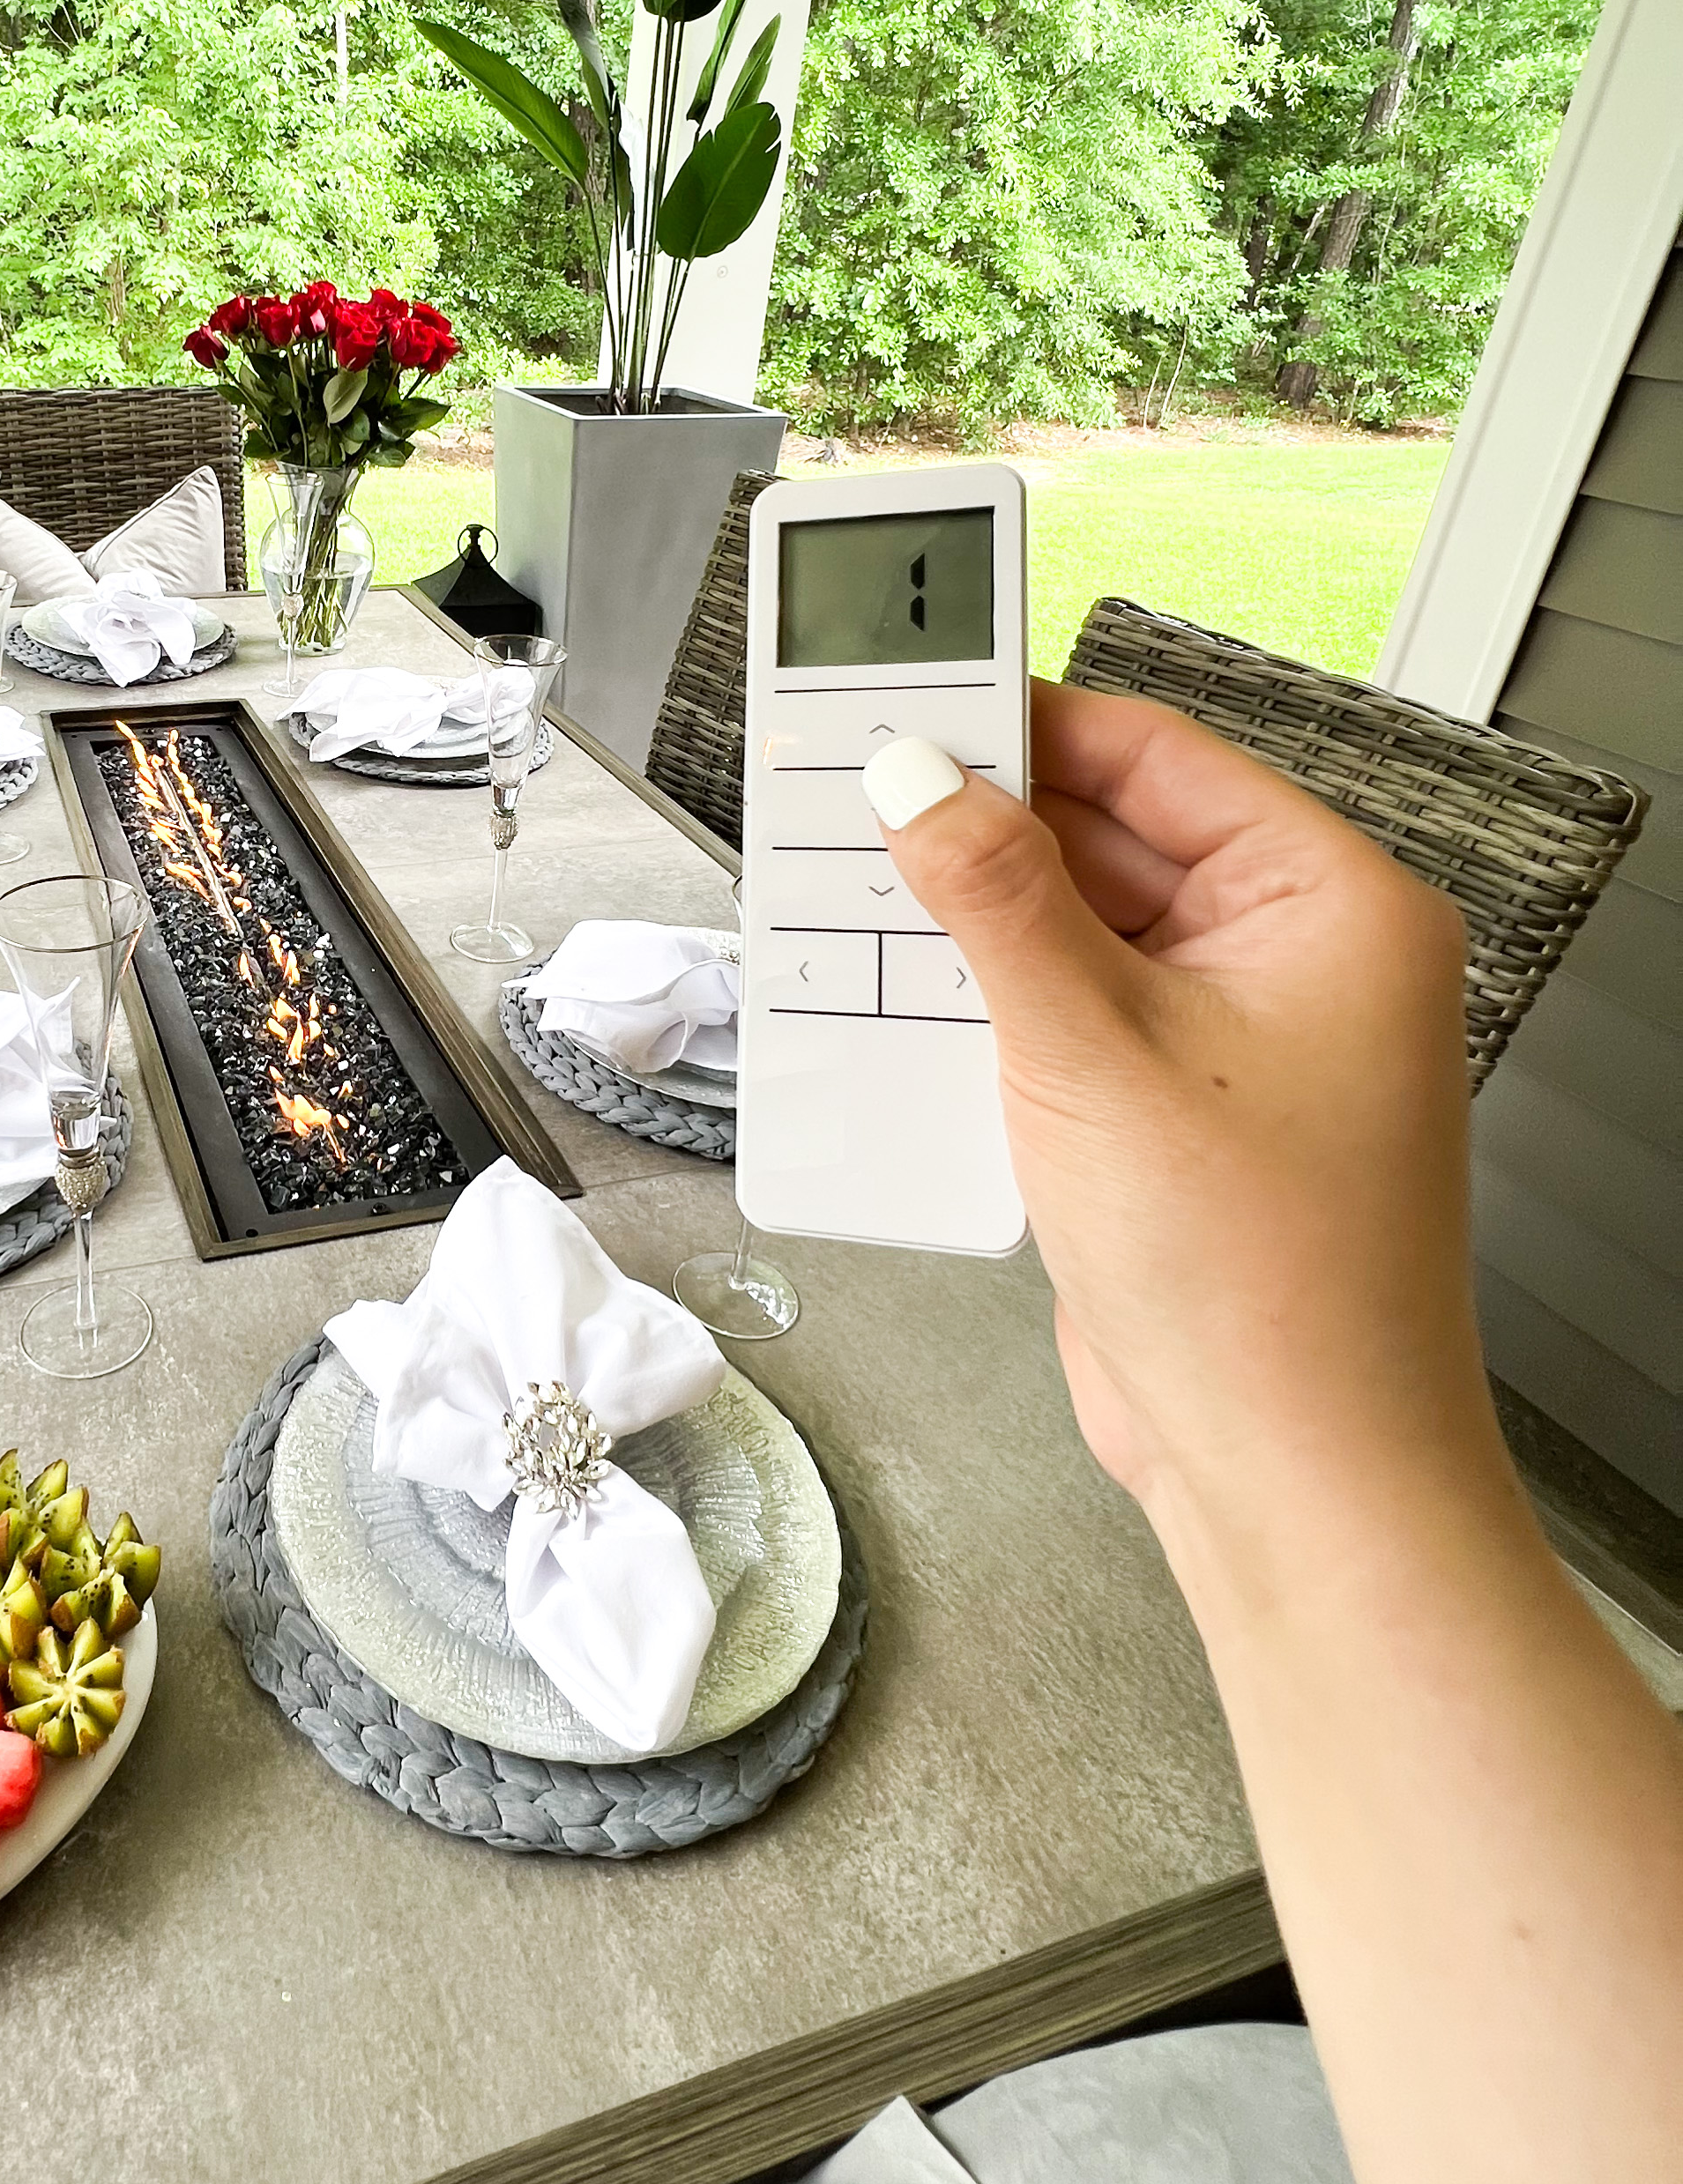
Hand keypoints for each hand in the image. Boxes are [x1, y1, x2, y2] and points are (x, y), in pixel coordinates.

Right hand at [863, 685, 1484, 1544]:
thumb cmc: (1261, 1281)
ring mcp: (1240, 1043)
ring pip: (1081, 931)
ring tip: (856, 900)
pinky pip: (1072, 1021)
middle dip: (983, 830)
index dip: (1027, 725)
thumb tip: (921, 778)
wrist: (1292, 1475)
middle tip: (853, 803)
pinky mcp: (1178, 1119)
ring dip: (974, 927)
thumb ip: (997, 898)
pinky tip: (902, 1006)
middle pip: (1114, 838)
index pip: (1158, 757)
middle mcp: (1300, 960)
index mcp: (1331, 906)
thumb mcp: (1095, 1050)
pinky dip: (990, 1010)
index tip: (911, 708)